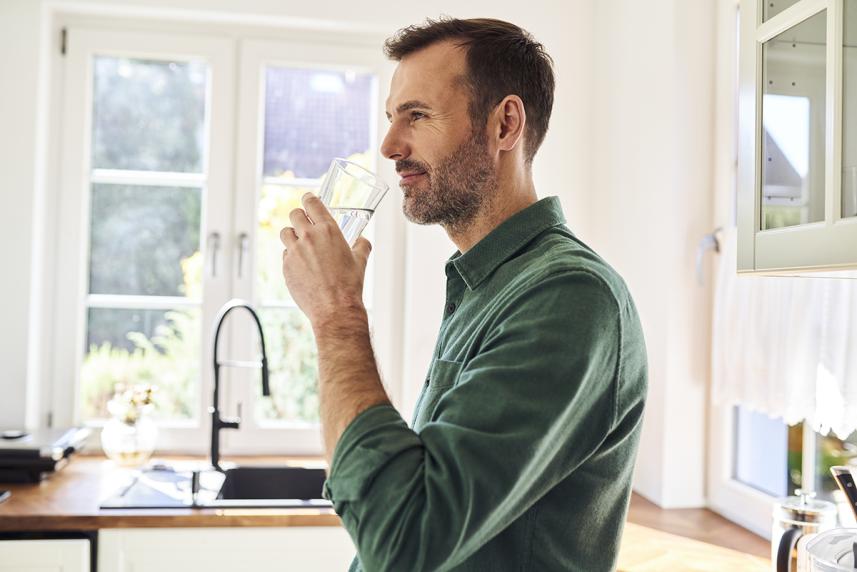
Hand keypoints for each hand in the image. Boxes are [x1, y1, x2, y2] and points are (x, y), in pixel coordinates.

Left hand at [280, 193, 371, 327]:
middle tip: (303, 223)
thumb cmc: (349, 285)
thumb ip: (361, 246)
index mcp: (328, 230)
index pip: (312, 203)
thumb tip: (363, 241)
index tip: (308, 200)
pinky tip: (301, 265)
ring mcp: (294, 251)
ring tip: (300, 244)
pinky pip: (285, 254)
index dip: (309, 199)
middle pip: (294, 214)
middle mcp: (309, 237)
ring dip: (292, 235)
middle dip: (299, 217)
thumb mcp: (360, 261)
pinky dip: (291, 256)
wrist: (335, 308)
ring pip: (285, 232)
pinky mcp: (286, 266)